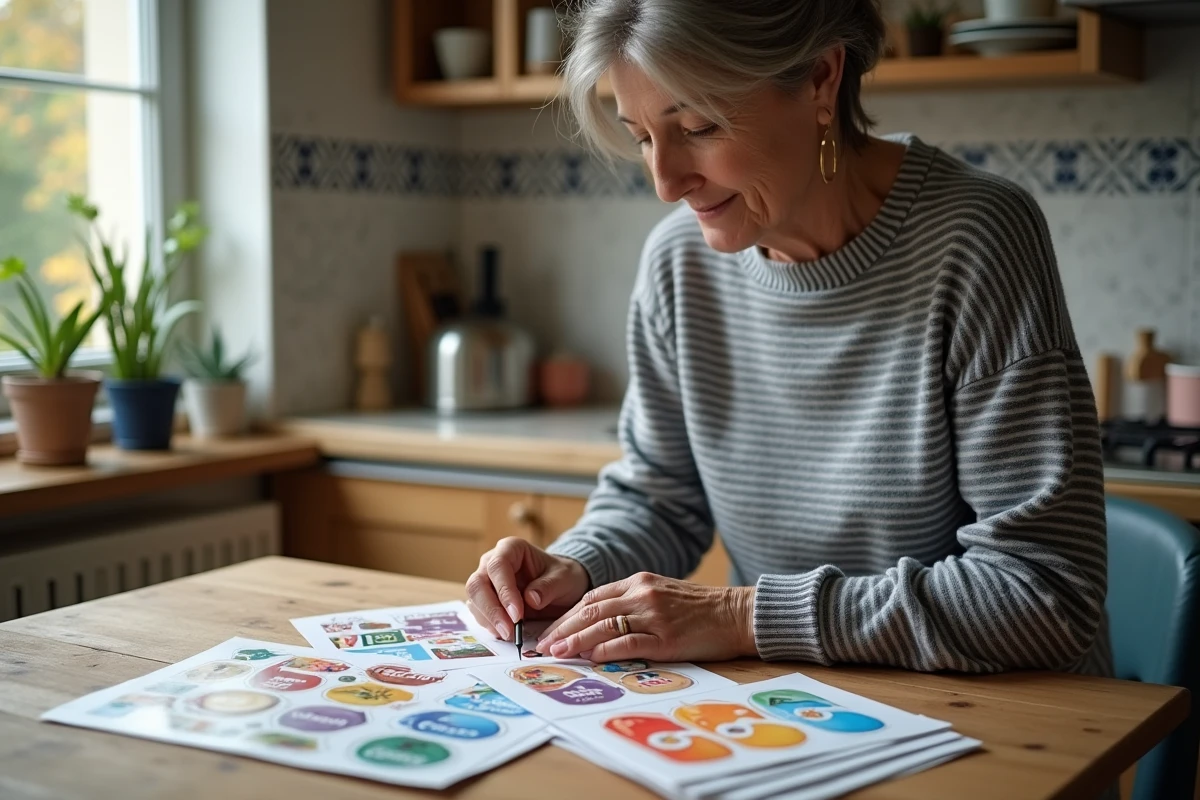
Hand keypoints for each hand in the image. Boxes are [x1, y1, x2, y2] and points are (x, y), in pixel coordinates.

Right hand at [466, 537, 590, 641]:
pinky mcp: (485, 599)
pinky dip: (490, 625)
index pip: (498, 566)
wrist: (560, 586)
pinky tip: (505, 633)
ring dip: (489, 620)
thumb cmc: (561, 576)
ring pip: (474, 600)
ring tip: (510, 635)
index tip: (517, 614)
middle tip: (509, 631)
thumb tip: (530, 599)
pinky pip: (479, 612)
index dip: (504, 591)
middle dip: (492, 610)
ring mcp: (486, 580)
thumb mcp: (564, 579)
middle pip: (478, 584)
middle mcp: (492, 562)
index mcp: (511, 548)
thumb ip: (548, 587)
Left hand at [536, 572, 757, 662]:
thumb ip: (632, 603)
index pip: (591, 597)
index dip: (567, 614)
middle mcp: (642, 594)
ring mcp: (654, 616)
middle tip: (542, 644)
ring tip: (556, 652)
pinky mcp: (666, 637)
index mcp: (638, 582)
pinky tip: (590, 657)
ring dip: (575, 640)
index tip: (549, 630)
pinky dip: (605, 650)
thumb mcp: (661, 594)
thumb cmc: (699, 608)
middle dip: (562, 628)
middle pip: (590, 610)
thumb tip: (598, 624)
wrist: (736, 614)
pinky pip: (628, 643)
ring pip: (603, 626)